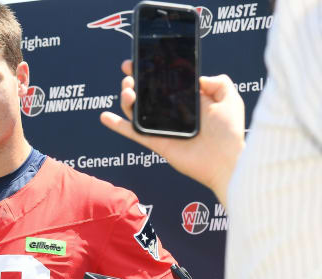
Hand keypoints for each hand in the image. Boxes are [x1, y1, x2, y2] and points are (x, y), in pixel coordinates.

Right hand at [100, 60, 245, 205]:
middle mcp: (172, 112)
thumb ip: (220, 82)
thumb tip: (199, 78)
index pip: (165, 82)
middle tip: (129, 74)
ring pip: (136, 110)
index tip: (140, 60)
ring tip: (128, 91)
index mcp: (189, 100)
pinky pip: (132, 132)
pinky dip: (117, 125)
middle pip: (146, 93)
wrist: (225, 161)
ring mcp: (161, 127)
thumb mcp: (231, 99)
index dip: (151, 70)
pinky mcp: (154, 141)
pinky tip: (105, 116)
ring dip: (126, 98)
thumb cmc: (230, 133)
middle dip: (134, 80)